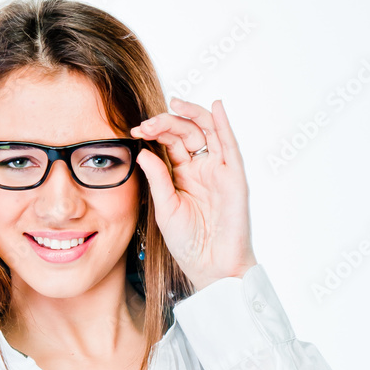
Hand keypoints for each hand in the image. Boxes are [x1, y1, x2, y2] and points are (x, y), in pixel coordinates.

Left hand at [130, 97, 257, 291]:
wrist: (211, 265)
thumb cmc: (188, 243)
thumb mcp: (165, 208)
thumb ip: (157, 178)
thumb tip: (143, 151)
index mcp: (182, 175)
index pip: (169, 142)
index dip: (154, 132)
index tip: (135, 130)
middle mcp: (201, 168)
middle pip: (186, 132)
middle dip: (166, 123)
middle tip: (147, 124)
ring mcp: (218, 170)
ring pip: (207, 132)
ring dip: (191, 114)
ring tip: (175, 103)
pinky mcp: (234, 176)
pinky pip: (230, 145)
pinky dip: (224, 124)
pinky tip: (215, 107)